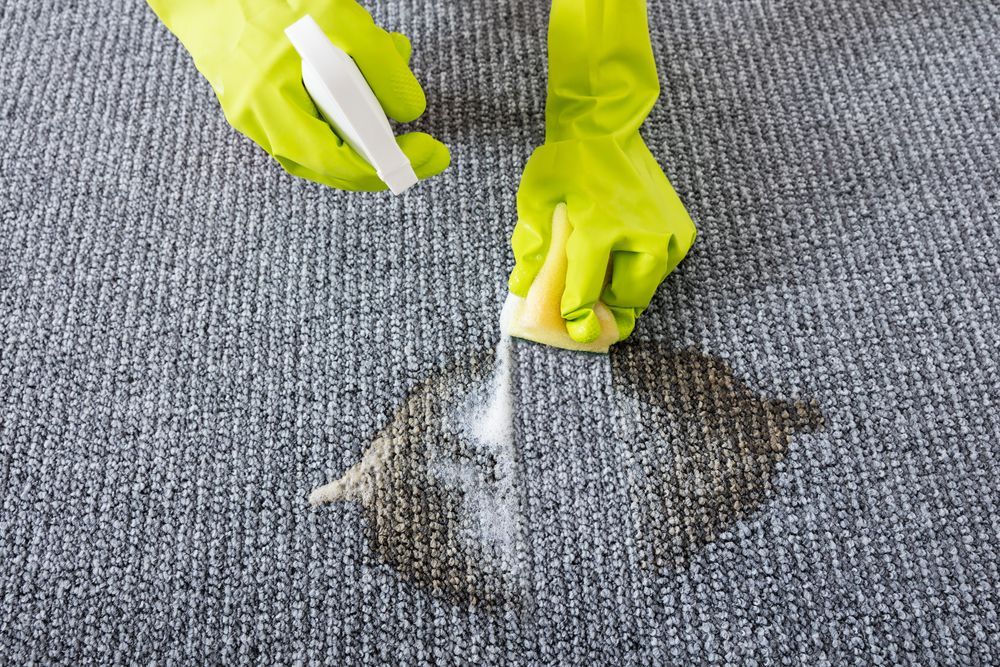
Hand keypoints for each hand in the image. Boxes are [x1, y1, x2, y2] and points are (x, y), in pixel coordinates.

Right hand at [148, 0, 448, 190]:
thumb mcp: (339, 18)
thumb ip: (380, 65)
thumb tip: (408, 111)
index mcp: (268, 104)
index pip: (336, 160)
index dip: (388, 166)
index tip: (427, 155)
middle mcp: (257, 119)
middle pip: (331, 162)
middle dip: (383, 154)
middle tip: (422, 148)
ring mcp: (255, 114)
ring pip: (323, 142)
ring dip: (364, 127)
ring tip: (391, 94)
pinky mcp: (260, 100)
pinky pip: (310, 121)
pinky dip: (343, 112)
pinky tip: (361, 82)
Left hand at [507, 0, 694, 345]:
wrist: (606, 126)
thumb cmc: (567, 162)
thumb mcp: (536, 200)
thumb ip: (531, 246)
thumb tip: (522, 288)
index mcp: (601, 230)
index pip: (588, 292)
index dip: (578, 317)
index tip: (575, 331)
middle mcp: (641, 236)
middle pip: (629, 301)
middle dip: (609, 312)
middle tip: (589, 312)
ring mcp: (667, 234)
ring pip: (648, 289)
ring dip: (625, 294)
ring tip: (602, 282)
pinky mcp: (681, 231)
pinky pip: (661, 270)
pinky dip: (641, 273)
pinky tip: (621, 258)